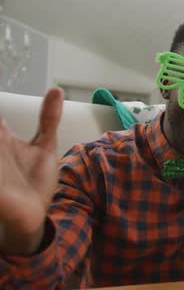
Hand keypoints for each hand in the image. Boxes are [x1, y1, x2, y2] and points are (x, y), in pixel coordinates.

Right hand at [0, 88, 63, 254]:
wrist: (34, 215)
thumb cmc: (35, 181)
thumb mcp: (45, 147)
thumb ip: (48, 119)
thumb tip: (57, 90)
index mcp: (1, 138)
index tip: (3, 115)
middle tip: (3, 129)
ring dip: (0, 150)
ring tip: (5, 150)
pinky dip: (1, 168)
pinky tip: (4, 167)